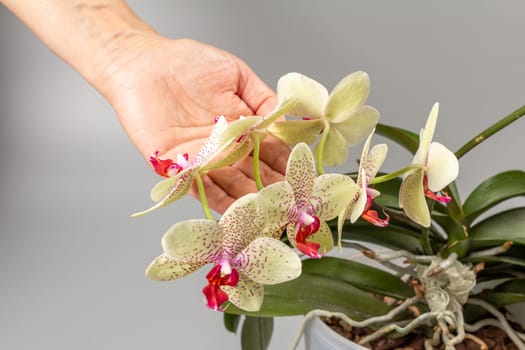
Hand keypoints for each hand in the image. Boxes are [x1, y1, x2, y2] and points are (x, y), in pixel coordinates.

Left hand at [103, 37, 289, 212]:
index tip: (303, 174)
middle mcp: (224, 149)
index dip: (286, 161)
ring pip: (231, 186)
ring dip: (251, 198)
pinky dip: (220, 202)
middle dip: (273, 186)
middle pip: (253, 173)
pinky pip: (200, 189)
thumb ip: (263, 97)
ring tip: (271, 208)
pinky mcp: (177, 169)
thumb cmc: (188, 63)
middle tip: (291, 199)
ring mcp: (202, 161)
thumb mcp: (236, 75)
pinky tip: (239, 210)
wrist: (145, 64)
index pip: (269, 150)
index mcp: (241, 128)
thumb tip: (290, 121)